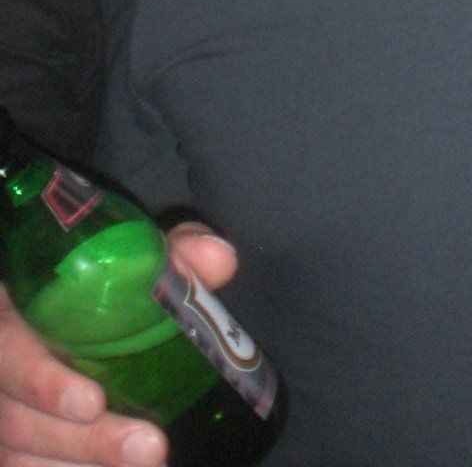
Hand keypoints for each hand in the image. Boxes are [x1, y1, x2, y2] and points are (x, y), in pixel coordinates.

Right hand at [0, 223, 237, 465]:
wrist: (74, 319)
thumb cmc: (99, 286)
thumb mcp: (132, 263)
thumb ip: (173, 254)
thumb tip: (220, 260)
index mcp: (13, 317)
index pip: (9, 349)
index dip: (44, 382)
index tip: (93, 402)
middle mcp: (1, 374)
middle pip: (20, 421)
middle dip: (88, 442)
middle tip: (150, 448)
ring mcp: (5, 415)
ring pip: (22, 456)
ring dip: (84, 466)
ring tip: (148, 463)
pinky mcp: (15, 448)